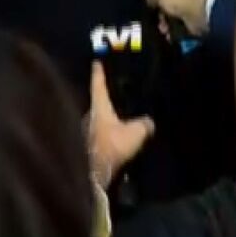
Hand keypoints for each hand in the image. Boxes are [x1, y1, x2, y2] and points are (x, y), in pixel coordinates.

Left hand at [87, 61, 154, 187]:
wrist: (94, 174)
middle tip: (118, 96)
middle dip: (107, 101)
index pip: (98, 84)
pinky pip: (101, 136)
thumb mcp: (136, 133)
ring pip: (100, 121)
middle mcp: (89, 116)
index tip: (96, 61)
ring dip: (109, 121)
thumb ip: (145, 124)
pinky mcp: (88, 147)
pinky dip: (109, 136)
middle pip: (98, 104)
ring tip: (123, 121)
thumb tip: (148, 122)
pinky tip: (119, 141)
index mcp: (98, 107)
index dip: (99, 72)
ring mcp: (87, 132)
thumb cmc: (112, 146)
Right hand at [145, 0, 212, 35]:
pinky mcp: (201, 21)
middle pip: (174, 2)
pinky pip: (185, 27)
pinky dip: (178, 32)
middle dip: (164, 13)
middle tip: (157, 20)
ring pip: (179, 16)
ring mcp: (199, 6)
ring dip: (170, 24)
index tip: (152, 4)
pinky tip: (171, 36)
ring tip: (163, 30)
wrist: (201, 13)